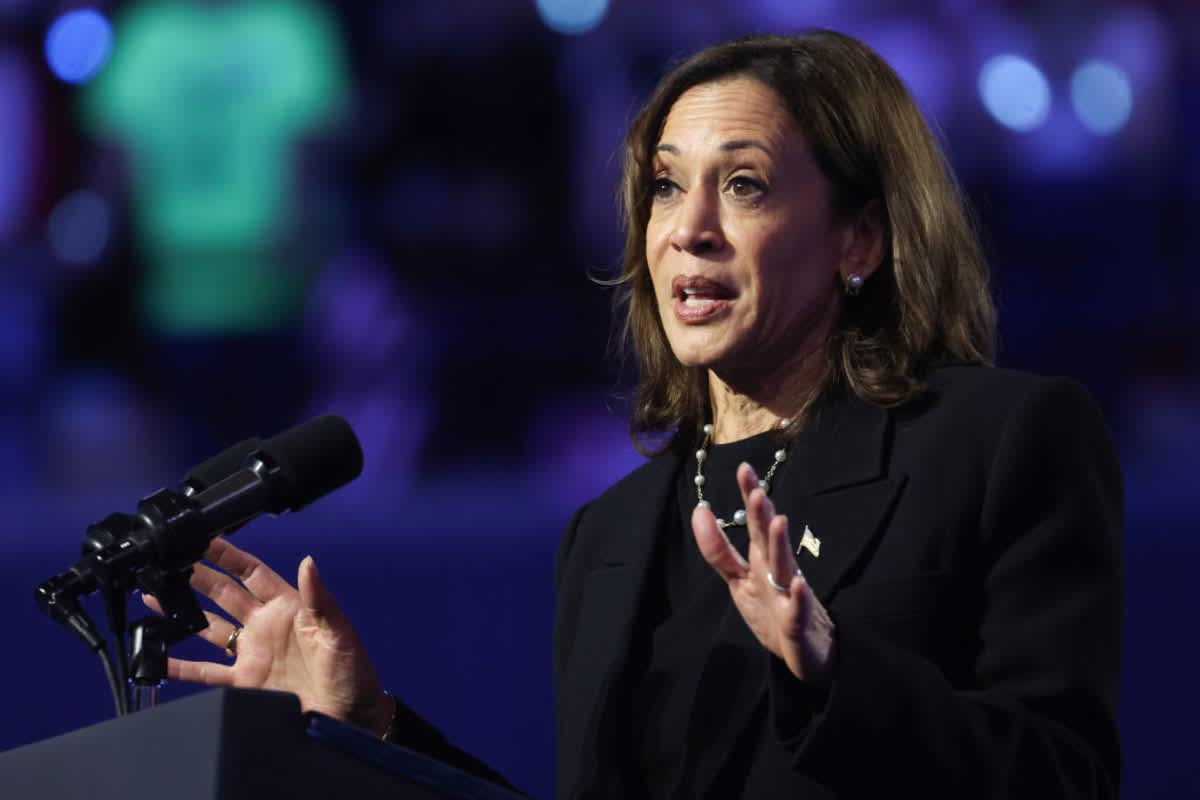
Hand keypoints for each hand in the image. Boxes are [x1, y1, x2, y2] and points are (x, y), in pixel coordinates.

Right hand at [142, 537, 393, 735]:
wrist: (351, 717)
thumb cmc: (353, 671)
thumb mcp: (338, 631)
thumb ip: (319, 598)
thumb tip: (308, 561)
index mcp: (289, 607)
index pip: (251, 573)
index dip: (228, 555)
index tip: (204, 538)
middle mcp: (265, 626)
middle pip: (223, 594)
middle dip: (196, 577)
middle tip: (168, 562)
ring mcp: (253, 653)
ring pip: (208, 627)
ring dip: (182, 614)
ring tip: (154, 598)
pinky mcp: (244, 682)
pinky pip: (206, 671)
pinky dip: (181, 665)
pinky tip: (159, 657)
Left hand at [691, 462, 835, 683]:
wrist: (807, 652)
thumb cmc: (773, 609)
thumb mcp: (739, 578)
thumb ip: (718, 549)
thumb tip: (699, 511)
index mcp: (762, 558)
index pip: (754, 522)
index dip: (749, 496)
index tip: (743, 467)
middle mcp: (777, 570)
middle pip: (769, 538)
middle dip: (763, 514)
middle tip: (757, 489)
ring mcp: (789, 596)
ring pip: (784, 567)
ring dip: (781, 545)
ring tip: (778, 521)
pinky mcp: (797, 624)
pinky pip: (797, 610)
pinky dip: (798, 597)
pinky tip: (797, 584)